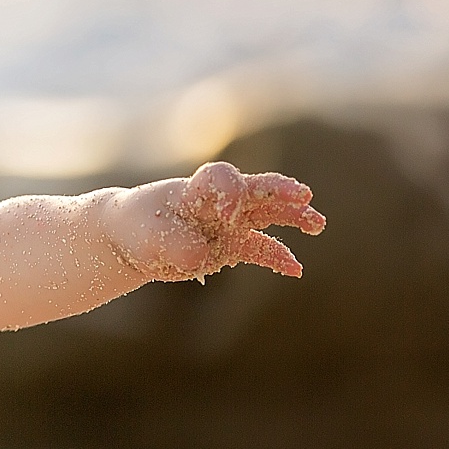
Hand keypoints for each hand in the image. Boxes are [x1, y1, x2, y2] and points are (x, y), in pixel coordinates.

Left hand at [114, 161, 325, 281]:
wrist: (131, 237)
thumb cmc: (137, 226)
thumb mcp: (148, 235)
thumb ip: (177, 243)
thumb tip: (202, 256)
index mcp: (195, 190)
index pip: (222, 178)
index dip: (231, 192)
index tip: (227, 215)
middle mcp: (217, 203)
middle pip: (254, 189)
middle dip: (279, 191)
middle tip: (303, 196)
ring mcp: (227, 223)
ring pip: (266, 214)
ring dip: (292, 216)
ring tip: (317, 224)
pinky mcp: (230, 246)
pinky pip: (260, 249)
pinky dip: (278, 257)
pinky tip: (295, 270)